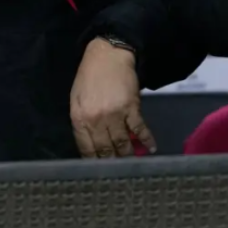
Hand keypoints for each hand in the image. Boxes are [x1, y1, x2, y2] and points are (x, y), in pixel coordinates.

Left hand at [70, 38, 154, 158]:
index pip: (86, 148)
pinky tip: (151, 148)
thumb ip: (81, 122)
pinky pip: (139, 130)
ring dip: (128, 156)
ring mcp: (114, 115)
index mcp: (79, 118)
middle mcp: (96, 120)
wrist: (107, 56)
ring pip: (122, 144)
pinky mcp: (131, 109)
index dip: (93, 161)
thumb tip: (91, 144)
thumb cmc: (88, 77)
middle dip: (111, 162)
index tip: (99, 170)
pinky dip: (147, 140)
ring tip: (132, 163)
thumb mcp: (76, 100)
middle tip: (117, 171)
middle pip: (105, 149)